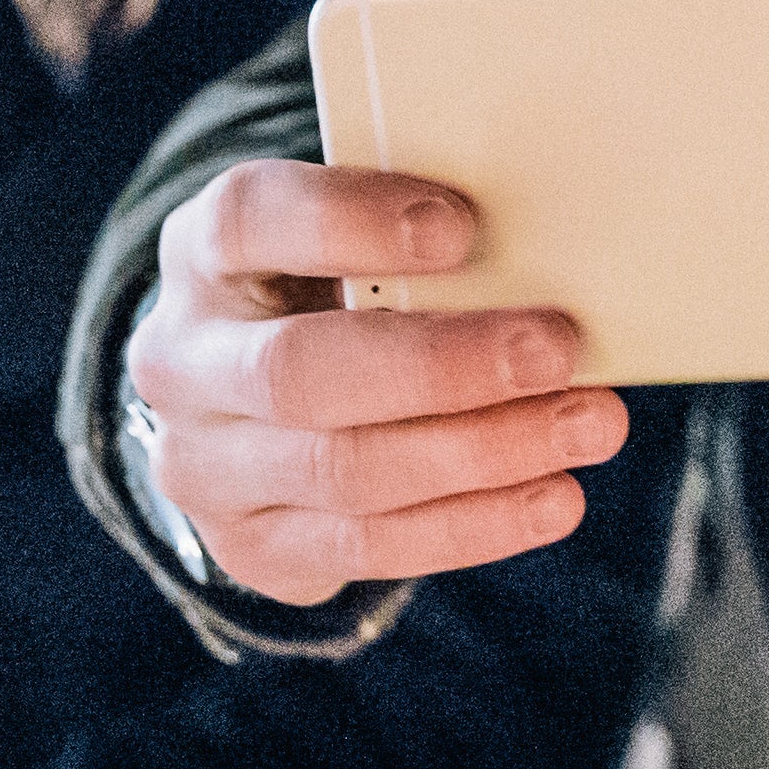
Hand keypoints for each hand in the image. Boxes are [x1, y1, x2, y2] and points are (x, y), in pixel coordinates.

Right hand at [126, 157, 632, 604]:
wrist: (256, 409)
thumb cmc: (337, 295)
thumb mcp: (349, 248)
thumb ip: (417, 246)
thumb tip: (552, 254)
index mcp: (201, 254)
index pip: (247, 220)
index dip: (349, 221)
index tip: (463, 227)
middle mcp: (179, 363)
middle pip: (296, 370)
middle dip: (441, 364)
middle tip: (558, 348)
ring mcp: (202, 468)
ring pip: (342, 470)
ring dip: (482, 451)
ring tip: (589, 425)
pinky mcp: (250, 549)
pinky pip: (367, 547)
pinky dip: (473, 524)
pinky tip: (554, 498)